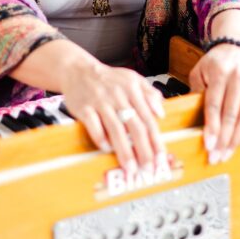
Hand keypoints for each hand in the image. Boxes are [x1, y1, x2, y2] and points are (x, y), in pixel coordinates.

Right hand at [62, 58, 165, 174]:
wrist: (78, 70)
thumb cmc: (108, 78)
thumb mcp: (133, 79)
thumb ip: (150, 94)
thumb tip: (161, 113)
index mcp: (133, 89)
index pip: (148, 119)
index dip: (155, 140)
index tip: (160, 158)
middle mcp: (118, 95)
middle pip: (134, 126)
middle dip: (143, 150)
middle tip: (148, 168)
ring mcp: (100, 101)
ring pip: (116, 129)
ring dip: (124, 151)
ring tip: (130, 168)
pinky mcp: (84, 107)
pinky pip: (93, 125)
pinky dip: (100, 138)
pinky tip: (107, 149)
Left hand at [188, 44, 239, 162]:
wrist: (236, 45)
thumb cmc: (214, 63)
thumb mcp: (199, 72)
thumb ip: (197, 93)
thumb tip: (193, 121)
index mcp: (220, 71)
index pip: (215, 104)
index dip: (212, 127)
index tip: (208, 146)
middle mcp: (239, 75)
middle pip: (231, 114)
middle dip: (223, 139)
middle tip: (216, 158)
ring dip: (235, 139)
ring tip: (226, 154)